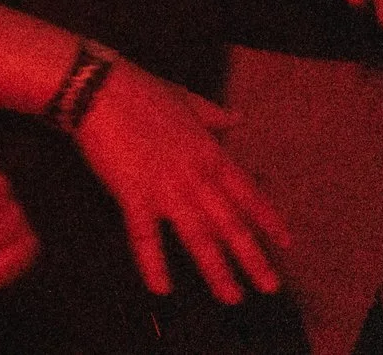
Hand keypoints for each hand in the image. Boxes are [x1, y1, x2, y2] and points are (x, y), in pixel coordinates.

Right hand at [70, 58, 289, 301]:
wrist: (96, 86)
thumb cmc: (138, 88)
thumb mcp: (184, 98)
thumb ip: (212, 115)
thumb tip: (238, 118)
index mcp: (209, 151)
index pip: (248, 193)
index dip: (269, 221)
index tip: (286, 244)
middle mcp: (194, 174)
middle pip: (230, 223)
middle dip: (252, 258)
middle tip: (270, 287)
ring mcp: (165, 186)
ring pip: (197, 236)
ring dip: (216, 269)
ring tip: (230, 296)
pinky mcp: (132, 193)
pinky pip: (144, 235)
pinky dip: (153, 263)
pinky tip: (161, 288)